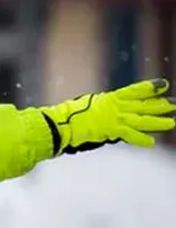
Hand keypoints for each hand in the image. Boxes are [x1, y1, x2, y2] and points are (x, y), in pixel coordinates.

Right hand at [40, 78, 175, 154]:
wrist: (63, 122)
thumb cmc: (69, 114)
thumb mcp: (87, 104)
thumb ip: (101, 107)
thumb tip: (106, 110)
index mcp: (110, 98)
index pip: (135, 91)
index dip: (150, 87)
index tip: (163, 85)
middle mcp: (115, 106)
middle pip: (143, 105)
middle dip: (159, 105)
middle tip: (173, 105)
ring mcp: (115, 117)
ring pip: (142, 119)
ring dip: (157, 121)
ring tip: (171, 123)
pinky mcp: (112, 129)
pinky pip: (130, 134)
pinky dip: (140, 139)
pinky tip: (151, 142)